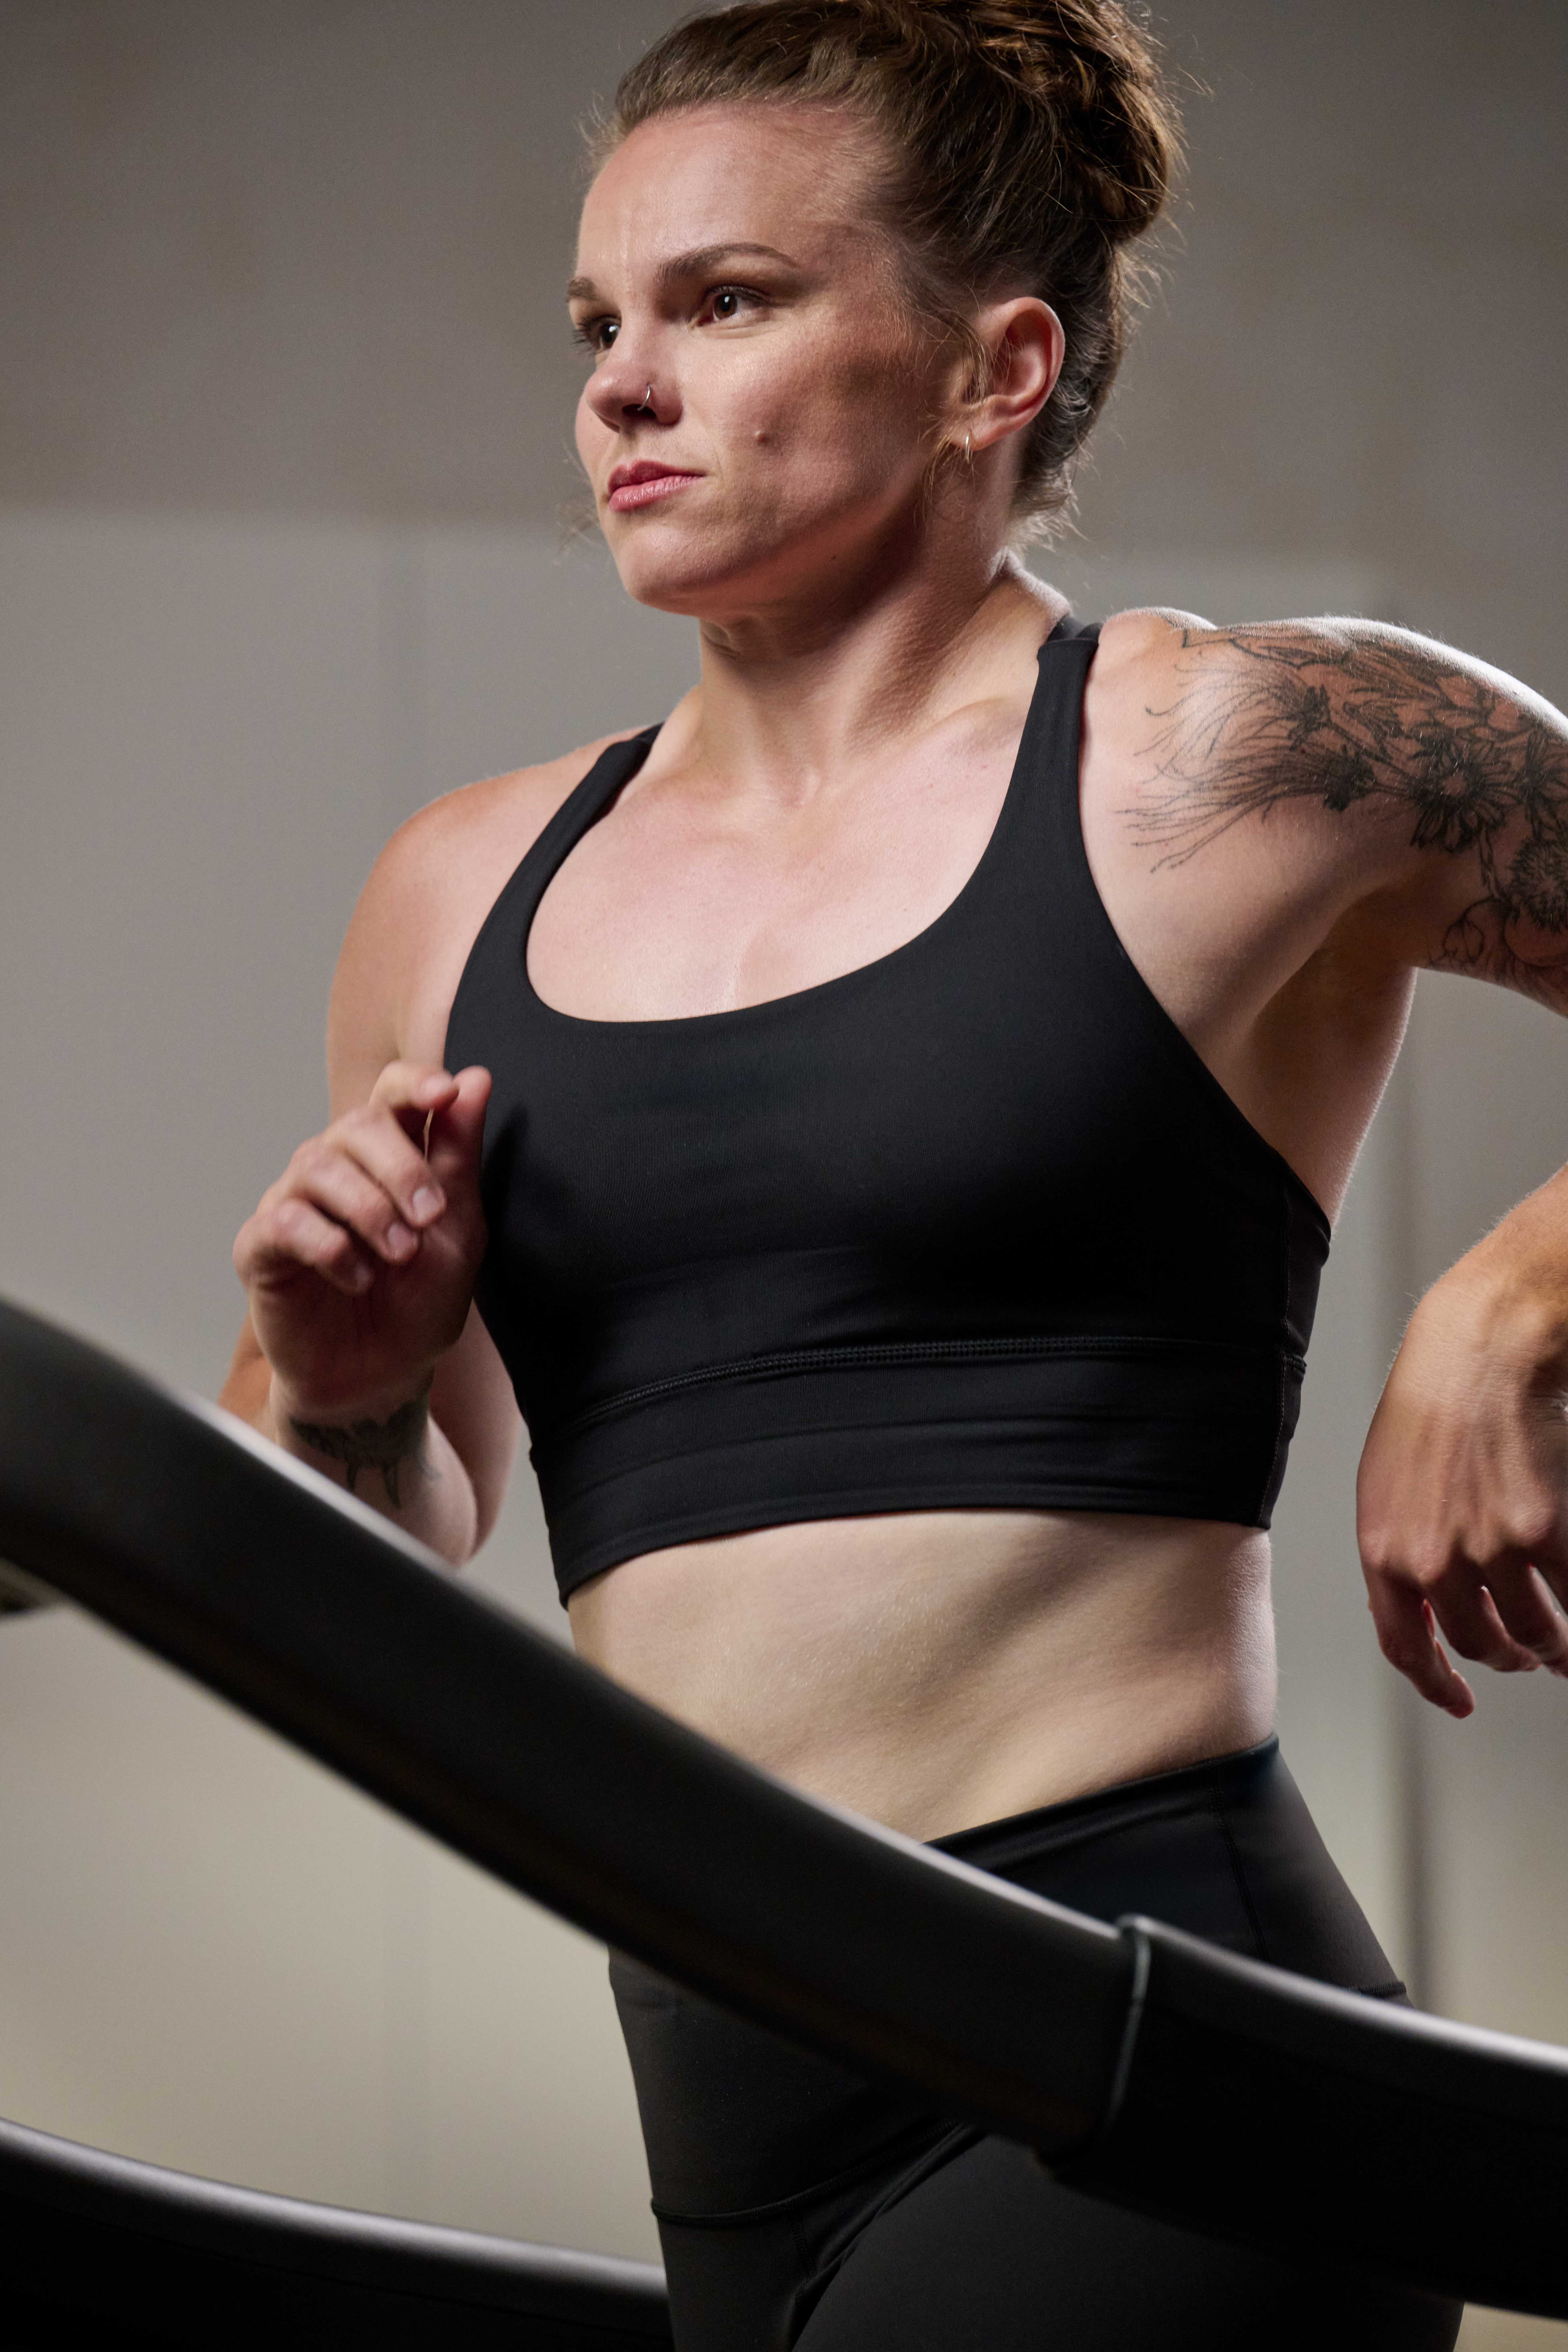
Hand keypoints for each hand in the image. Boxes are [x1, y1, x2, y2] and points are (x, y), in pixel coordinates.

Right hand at [234, 1063, 490, 1422]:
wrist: (382, 1375)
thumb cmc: (419, 1299)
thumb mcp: (459, 1227)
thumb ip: (461, 1154)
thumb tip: (475, 1078)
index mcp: (385, 1156)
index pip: (390, 1093)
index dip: (414, 1084)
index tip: (444, 1093)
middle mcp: (334, 1167)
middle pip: (357, 1125)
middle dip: (401, 1168)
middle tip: (429, 1217)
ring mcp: (292, 1202)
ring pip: (319, 1166)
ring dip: (370, 1210)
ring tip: (399, 1254)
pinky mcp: (261, 1246)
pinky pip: (286, 1221)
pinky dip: (331, 1247)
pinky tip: (356, 1277)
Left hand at [1357, 1262, 1567, 1717]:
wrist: (1479, 1354)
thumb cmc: (1431, 1409)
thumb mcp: (1384, 1489)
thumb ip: (1399, 1552)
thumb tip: (1421, 1610)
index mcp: (1384, 1549)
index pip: (1404, 1646)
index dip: (1436, 1683)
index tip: (1459, 1700)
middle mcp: (1433, 1558)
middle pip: (1477, 1643)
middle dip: (1503, 1659)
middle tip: (1521, 1656)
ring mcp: (1491, 1548)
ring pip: (1531, 1632)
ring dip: (1549, 1648)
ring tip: (1558, 1645)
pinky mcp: (1546, 1533)